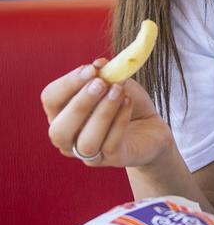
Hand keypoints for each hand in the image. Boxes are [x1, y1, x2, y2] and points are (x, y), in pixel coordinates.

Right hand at [41, 61, 172, 167]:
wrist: (151, 125)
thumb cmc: (124, 102)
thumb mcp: (115, 83)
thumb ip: (106, 75)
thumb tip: (99, 65)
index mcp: (61, 114)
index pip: (51, 100)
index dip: (68, 84)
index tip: (91, 69)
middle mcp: (69, 138)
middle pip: (59, 129)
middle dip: (80, 104)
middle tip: (101, 84)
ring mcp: (89, 153)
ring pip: (85, 142)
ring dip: (102, 113)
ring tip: (118, 91)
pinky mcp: (113, 159)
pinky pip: (111, 144)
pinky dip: (120, 120)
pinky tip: (128, 102)